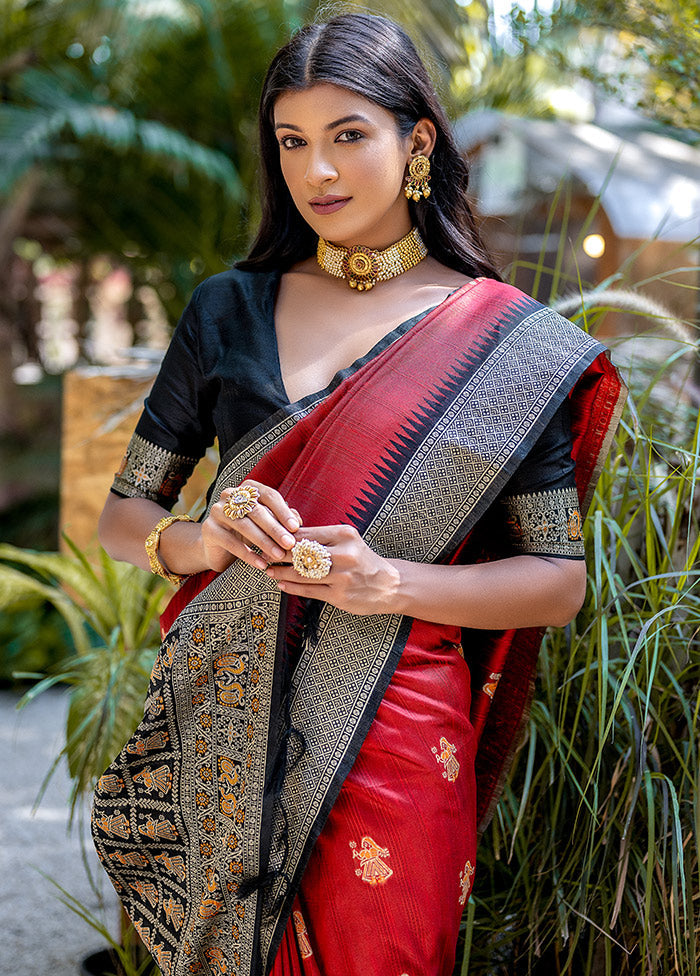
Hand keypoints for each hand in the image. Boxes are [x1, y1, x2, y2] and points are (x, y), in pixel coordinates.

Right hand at [200, 481, 300, 572]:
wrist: (218, 549)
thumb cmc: (248, 534)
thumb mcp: (266, 525)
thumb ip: (281, 519)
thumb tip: (298, 521)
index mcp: (247, 488)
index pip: (269, 496)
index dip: (283, 511)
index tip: (295, 528)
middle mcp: (230, 495)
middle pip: (257, 511)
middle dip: (276, 529)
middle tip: (290, 544)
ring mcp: (217, 511)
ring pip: (245, 526)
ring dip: (264, 542)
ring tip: (279, 555)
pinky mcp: (209, 529)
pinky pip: (231, 542)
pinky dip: (248, 554)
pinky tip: (262, 564)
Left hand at [265, 524, 400, 615]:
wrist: (389, 585)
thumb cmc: (362, 560)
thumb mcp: (347, 541)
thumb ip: (320, 537)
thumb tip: (288, 532)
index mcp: (345, 535)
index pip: (306, 535)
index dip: (284, 538)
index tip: (268, 538)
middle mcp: (344, 555)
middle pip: (302, 553)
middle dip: (278, 555)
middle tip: (262, 555)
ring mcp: (342, 577)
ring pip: (302, 573)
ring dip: (281, 572)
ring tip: (269, 570)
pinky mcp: (340, 596)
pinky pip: (309, 590)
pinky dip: (291, 587)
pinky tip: (281, 584)